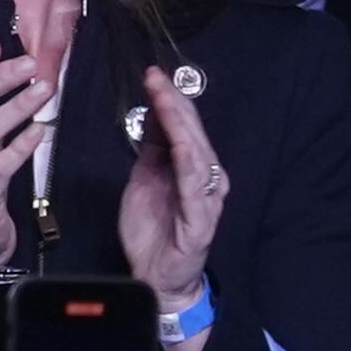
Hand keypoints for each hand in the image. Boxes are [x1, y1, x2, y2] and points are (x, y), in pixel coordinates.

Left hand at [117, 67, 226, 332]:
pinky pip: (195, 185)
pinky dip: (189, 161)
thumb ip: (151, 149)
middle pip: (192, 133)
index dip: (169, 99)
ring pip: (195, 152)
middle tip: (156, 77)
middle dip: (173, 103)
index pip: (183, 126)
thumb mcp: (145, 178)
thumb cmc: (154, 228)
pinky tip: (181, 143)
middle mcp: (205, 177)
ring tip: (165, 99)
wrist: (156, 275)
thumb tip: (150, 113)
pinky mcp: (201, 217)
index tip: (152, 74)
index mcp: (191, 166)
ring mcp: (206, 196)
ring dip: (180, 124)